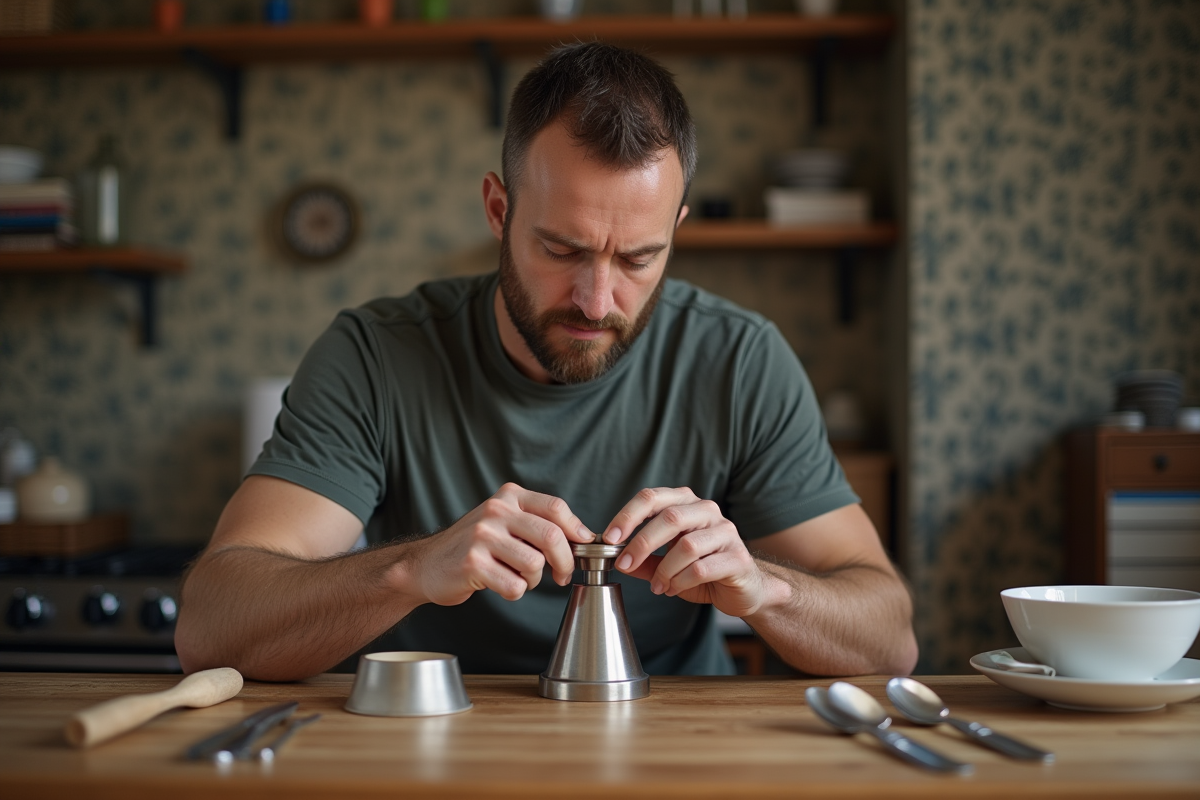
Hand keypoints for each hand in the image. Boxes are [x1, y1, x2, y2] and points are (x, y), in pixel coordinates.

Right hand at [407, 483, 593, 605]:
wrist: (427, 564)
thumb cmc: (474, 546)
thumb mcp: (505, 521)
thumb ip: (539, 523)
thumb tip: (583, 537)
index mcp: (508, 496)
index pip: (555, 508)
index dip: (576, 530)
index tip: (582, 546)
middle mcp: (495, 511)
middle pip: (551, 537)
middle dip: (565, 562)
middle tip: (562, 575)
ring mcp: (482, 536)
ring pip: (534, 564)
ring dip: (533, 580)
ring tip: (518, 577)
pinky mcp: (473, 564)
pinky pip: (515, 586)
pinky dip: (515, 592)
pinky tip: (500, 583)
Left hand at [603, 487, 766, 617]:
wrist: (744, 589)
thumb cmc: (703, 571)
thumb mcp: (666, 564)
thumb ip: (642, 561)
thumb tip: (613, 558)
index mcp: (685, 503)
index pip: (652, 497)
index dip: (627, 516)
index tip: (609, 538)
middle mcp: (707, 511)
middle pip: (669, 517)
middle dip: (641, 543)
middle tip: (624, 565)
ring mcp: (725, 532)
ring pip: (686, 546)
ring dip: (665, 570)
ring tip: (658, 586)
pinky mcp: (738, 557)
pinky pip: (701, 568)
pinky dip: (681, 582)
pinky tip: (674, 589)